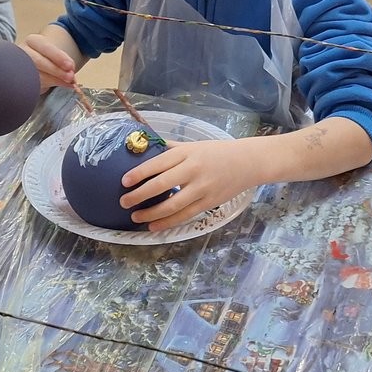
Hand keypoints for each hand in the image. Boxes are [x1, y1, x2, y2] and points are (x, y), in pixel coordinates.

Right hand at [24, 32, 77, 92]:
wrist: (33, 65)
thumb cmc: (45, 58)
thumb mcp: (54, 54)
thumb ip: (63, 62)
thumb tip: (72, 77)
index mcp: (33, 41)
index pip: (46, 48)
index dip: (58, 57)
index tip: (70, 66)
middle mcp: (24, 52)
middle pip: (39, 61)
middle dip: (56, 70)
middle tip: (70, 77)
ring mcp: (20, 66)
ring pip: (37, 75)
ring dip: (55, 80)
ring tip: (68, 82)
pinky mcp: (21, 79)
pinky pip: (35, 84)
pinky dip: (50, 85)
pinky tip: (61, 85)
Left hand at [120, 138, 266, 231]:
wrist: (247, 162)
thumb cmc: (217, 152)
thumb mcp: (193, 145)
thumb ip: (170, 149)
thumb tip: (145, 148)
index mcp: (187, 153)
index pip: (158, 163)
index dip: (140, 173)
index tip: (124, 181)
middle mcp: (193, 170)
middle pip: (162, 184)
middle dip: (140, 195)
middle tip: (124, 202)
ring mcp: (202, 188)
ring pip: (172, 204)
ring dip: (151, 213)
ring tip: (135, 217)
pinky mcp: (209, 203)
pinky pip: (185, 215)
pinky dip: (168, 222)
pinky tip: (154, 226)